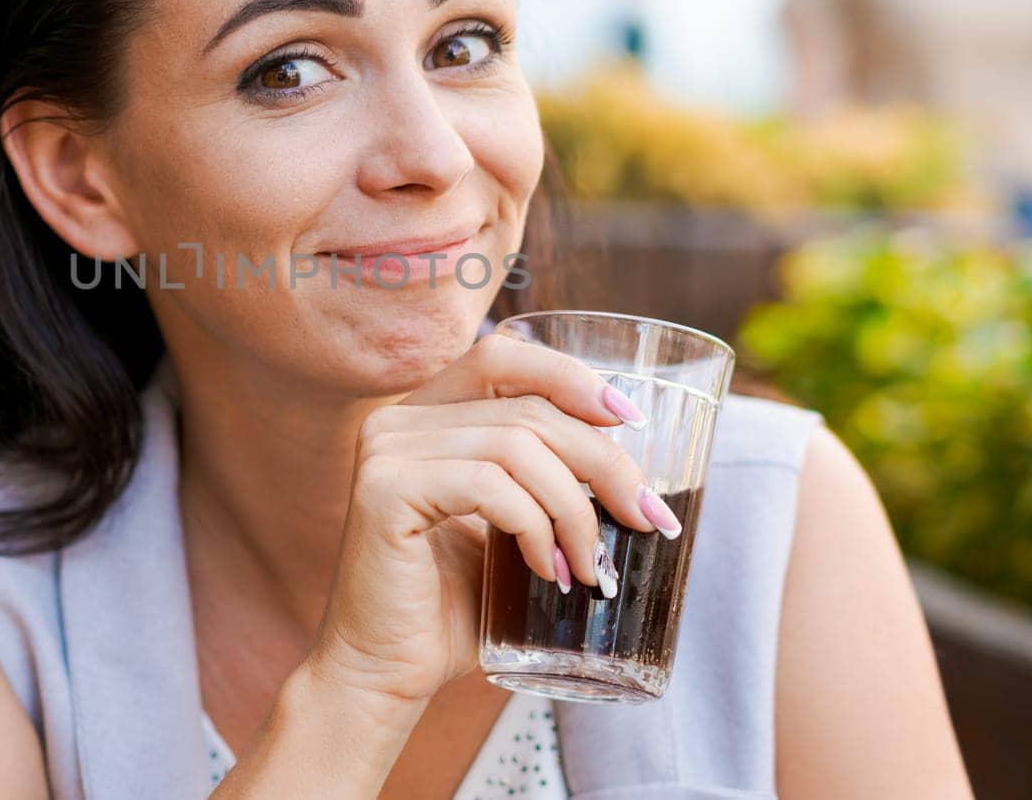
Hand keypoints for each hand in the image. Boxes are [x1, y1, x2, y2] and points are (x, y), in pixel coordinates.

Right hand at [306, 330, 675, 706]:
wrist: (384, 673)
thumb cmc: (450, 608)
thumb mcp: (507, 526)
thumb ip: (541, 479)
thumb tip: (630, 468)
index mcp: (425, 416)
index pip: (502, 358)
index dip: (569, 377)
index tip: (630, 421)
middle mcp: (398, 421)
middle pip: (526, 408)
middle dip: (603, 462)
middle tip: (647, 517)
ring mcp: (386, 450)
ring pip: (517, 446)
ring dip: (574, 509)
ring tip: (590, 566)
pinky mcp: (384, 489)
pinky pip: (491, 486)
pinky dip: (537, 527)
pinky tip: (548, 571)